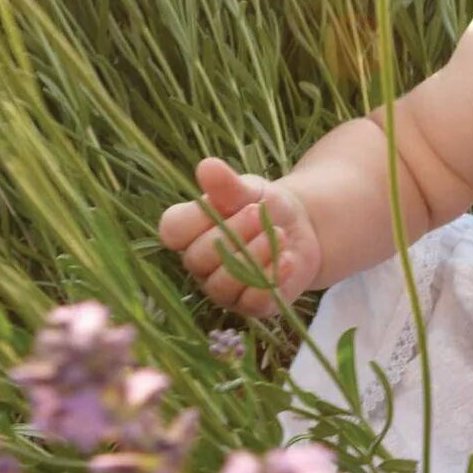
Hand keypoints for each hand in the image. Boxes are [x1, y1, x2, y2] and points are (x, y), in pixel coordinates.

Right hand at [158, 157, 321, 319]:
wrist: (300, 228)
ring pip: (224, 283)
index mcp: (189, 233)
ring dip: (253, 256)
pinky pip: (251, 302)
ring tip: (277, 233)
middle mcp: (200, 265)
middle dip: (232, 233)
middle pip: (199, 258)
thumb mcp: (249, 189)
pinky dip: (270, 279)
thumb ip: (227, 185)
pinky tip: (288, 259)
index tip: (224, 203)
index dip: (195, 220)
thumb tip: (206, 167)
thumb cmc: (263, 205)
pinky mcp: (251, 306)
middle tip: (258, 214)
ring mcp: (223, 289)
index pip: (171, 232)